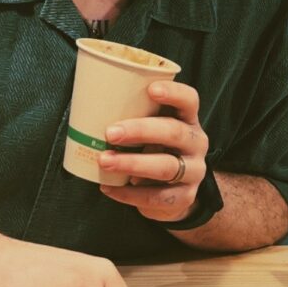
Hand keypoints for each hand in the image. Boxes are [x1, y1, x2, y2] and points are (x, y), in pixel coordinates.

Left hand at [98, 80, 208, 222]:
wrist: (175, 192)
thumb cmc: (155, 149)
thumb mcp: (152, 130)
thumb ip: (135, 118)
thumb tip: (91, 109)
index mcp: (187, 120)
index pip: (189, 100)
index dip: (173, 93)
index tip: (151, 89)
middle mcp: (196, 143)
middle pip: (174, 132)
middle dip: (141, 131)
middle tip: (110, 133)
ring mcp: (194, 171)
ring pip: (166, 167)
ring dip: (132, 163)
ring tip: (105, 161)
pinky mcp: (184, 197)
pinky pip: (157, 197)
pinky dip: (129, 194)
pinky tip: (108, 187)